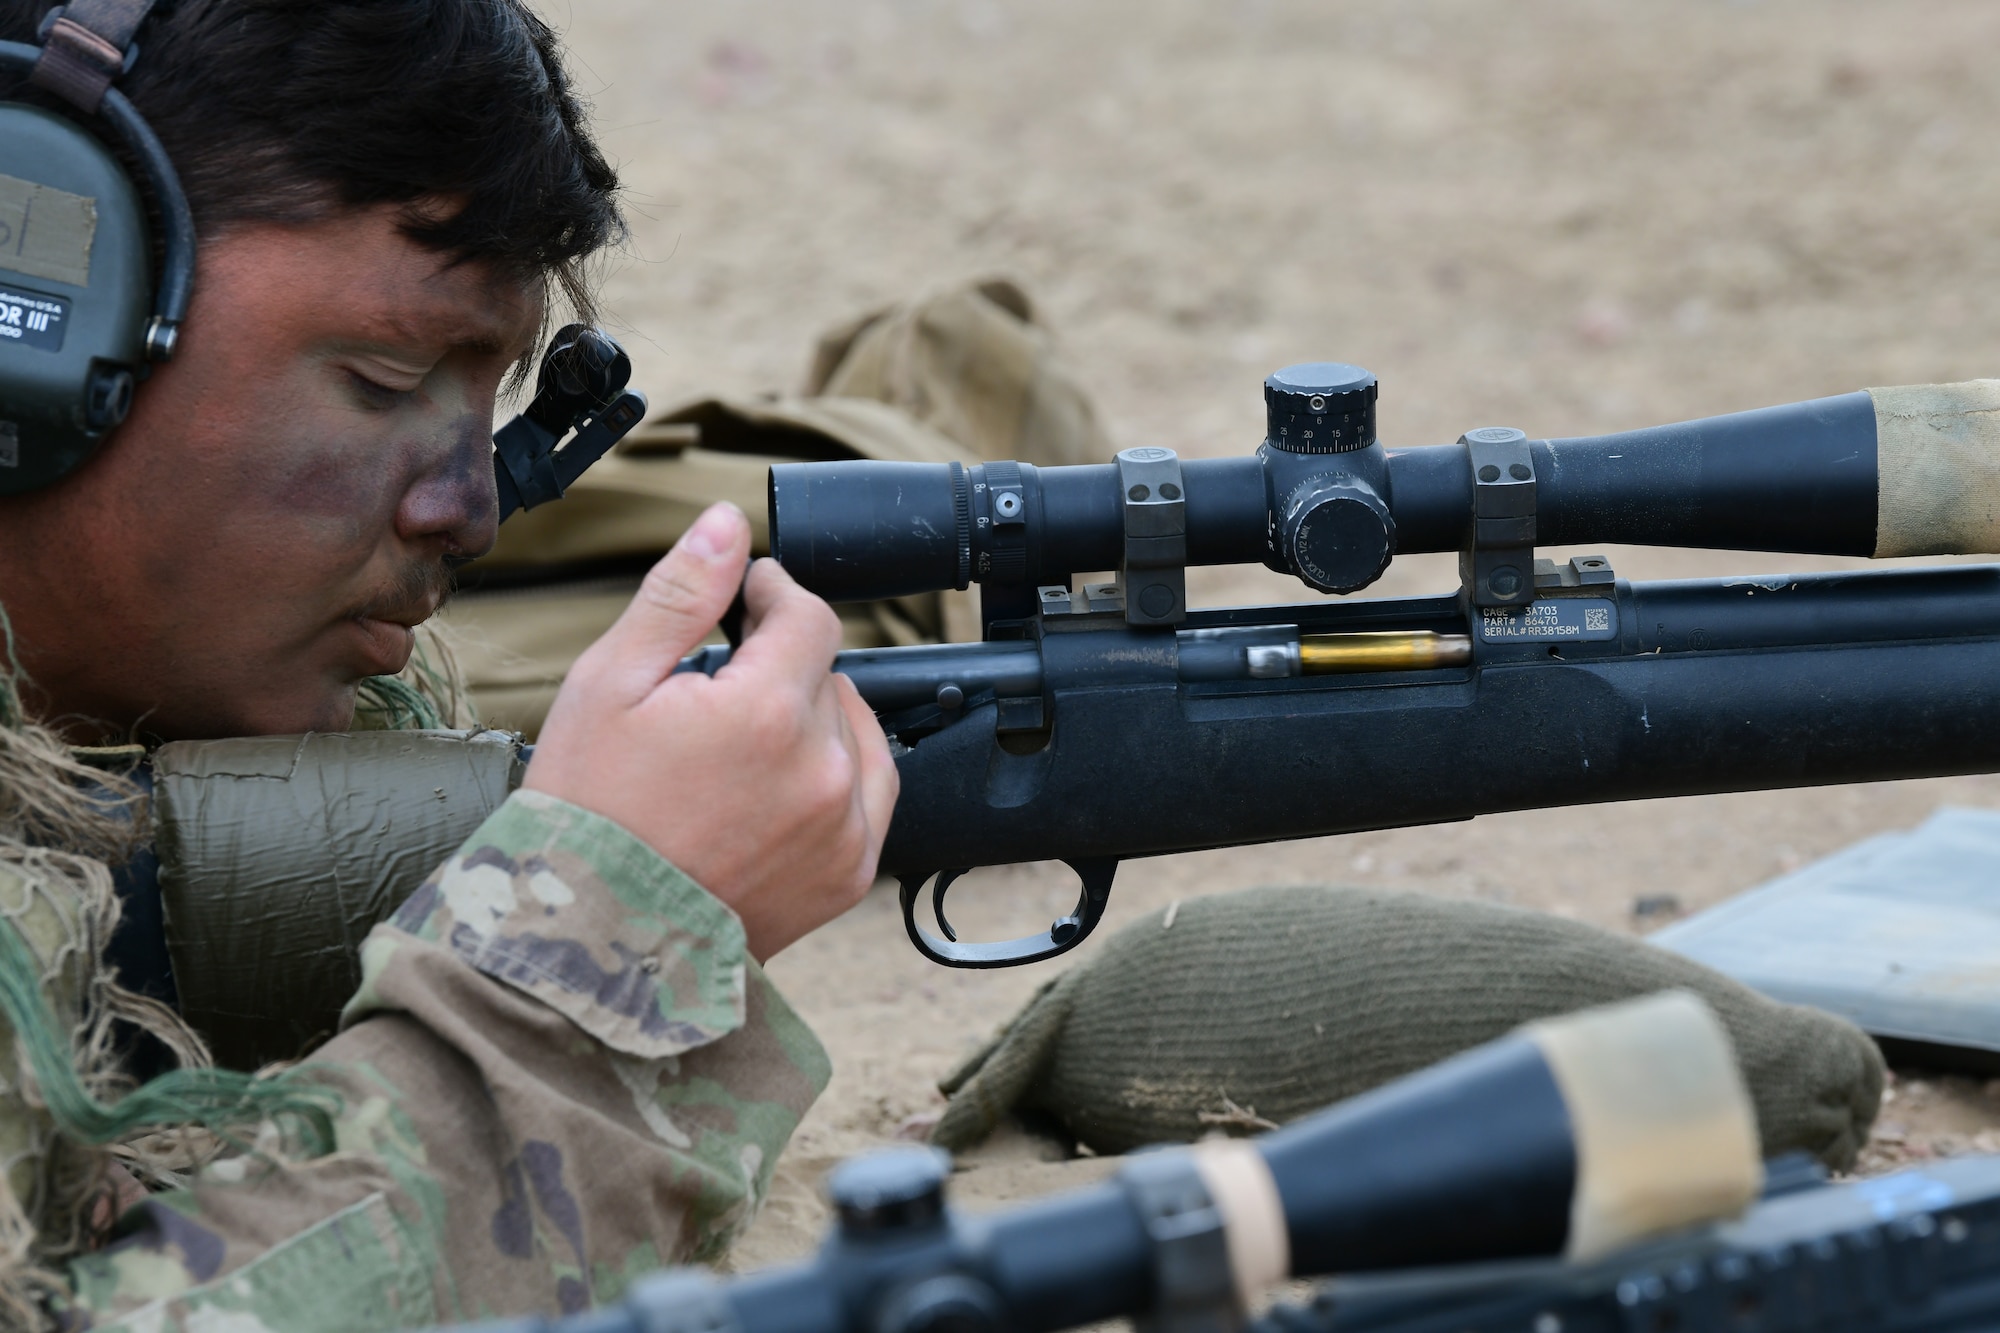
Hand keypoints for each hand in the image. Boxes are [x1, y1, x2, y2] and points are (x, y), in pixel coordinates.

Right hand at [523, 502, 898, 959]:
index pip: (808, 616)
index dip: (772, 595)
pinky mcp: (848, 878)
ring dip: (810, 723)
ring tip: (735, 750)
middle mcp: (825, 771)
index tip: (743, 600)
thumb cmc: (586, 815)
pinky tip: (769, 792)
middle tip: (708, 701)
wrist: (588, 946)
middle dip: (776, 669)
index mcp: (769, 712)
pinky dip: (830, 781)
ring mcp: (844, 830)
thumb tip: (731, 525)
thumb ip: (683, 595)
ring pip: (853, 734)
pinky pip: (866, 799)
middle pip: (826, 677)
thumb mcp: (610, 685)